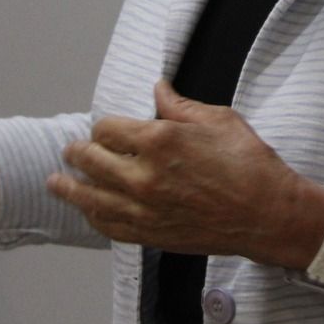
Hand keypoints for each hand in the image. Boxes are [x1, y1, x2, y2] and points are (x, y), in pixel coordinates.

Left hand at [49, 79, 323, 265]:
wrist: (268, 214)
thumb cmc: (249, 163)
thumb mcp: (218, 120)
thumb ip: (180, 106)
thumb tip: (159, 89)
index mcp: (159, 140)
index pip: (107, 129)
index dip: (103, 126)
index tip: (105, 129)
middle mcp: (144, 175)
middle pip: (91, 161)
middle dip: (77, 152)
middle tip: (70, 150)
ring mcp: (144, 208)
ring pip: (90, 198)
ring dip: (69, 188)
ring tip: (55, 182)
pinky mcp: (151, 234)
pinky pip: (108, 226)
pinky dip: (93, 216)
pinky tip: (87, 210)